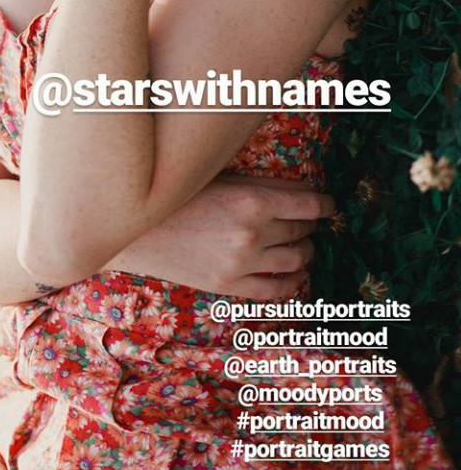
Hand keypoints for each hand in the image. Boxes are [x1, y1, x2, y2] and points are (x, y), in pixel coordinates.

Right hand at [111, 173, 334, 299]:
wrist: (139, 229)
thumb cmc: (181, 196)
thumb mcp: (224, 179)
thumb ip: (266, 185)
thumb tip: (307, 191)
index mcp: (253, 200)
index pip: (311, 206)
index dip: (326, 205)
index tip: (329, 205)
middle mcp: (253, 232)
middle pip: (303, 231)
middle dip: (310, 226)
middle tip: (307, 222)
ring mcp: (242, 263)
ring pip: (296, 261)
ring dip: (305, 252)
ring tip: (302, 246)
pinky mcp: (229, 286)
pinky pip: (275, 290)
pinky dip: (291, 283)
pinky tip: (293, 275)